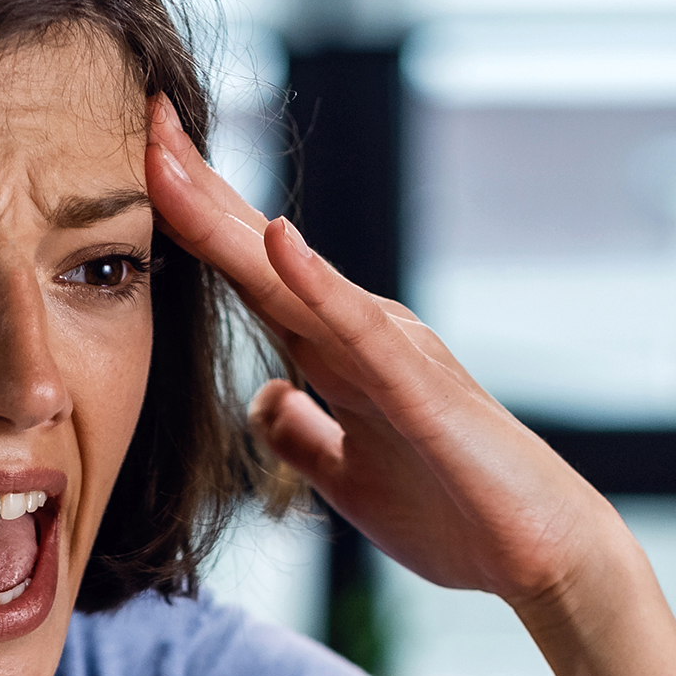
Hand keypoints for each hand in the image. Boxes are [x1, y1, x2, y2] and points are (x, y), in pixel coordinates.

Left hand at [143, 97, 635, 606]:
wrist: (539, 559)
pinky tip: (277, 239)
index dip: (192, 220)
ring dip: (228, 217)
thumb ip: (301, 432)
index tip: (135, 163)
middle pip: (259, 251)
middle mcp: (360, 332)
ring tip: (170, 159)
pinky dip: (315, 281)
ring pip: (290, 275)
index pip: (248, 272)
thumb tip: (263, 396)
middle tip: (142, 116)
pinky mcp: (418, 388)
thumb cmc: (451, 512)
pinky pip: (357, 328)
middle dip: (196, 188)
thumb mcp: (344, 475)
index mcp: (336, 351)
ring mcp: (391, 351)